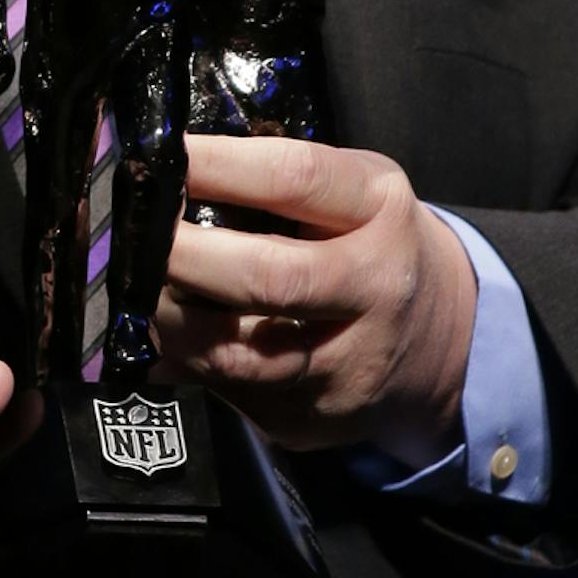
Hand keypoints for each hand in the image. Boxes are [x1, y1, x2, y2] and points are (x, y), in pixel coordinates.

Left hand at [155, 135, 476, 464]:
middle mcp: (373, 289)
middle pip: (267, 278)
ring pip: (236, 355)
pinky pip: (223, 392)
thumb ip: (275, 182)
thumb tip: (167, 178)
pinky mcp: (310, 419)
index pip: (294, 178)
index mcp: (380, 210)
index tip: (160, 158)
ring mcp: (344, 366)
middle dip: (182, 257)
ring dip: (166, 322)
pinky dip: (180, 361)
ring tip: (134, 289)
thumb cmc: (372, 245)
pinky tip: (162, 336)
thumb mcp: (353, 192)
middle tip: (133, 236)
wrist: (444, 345)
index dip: (217, 166)